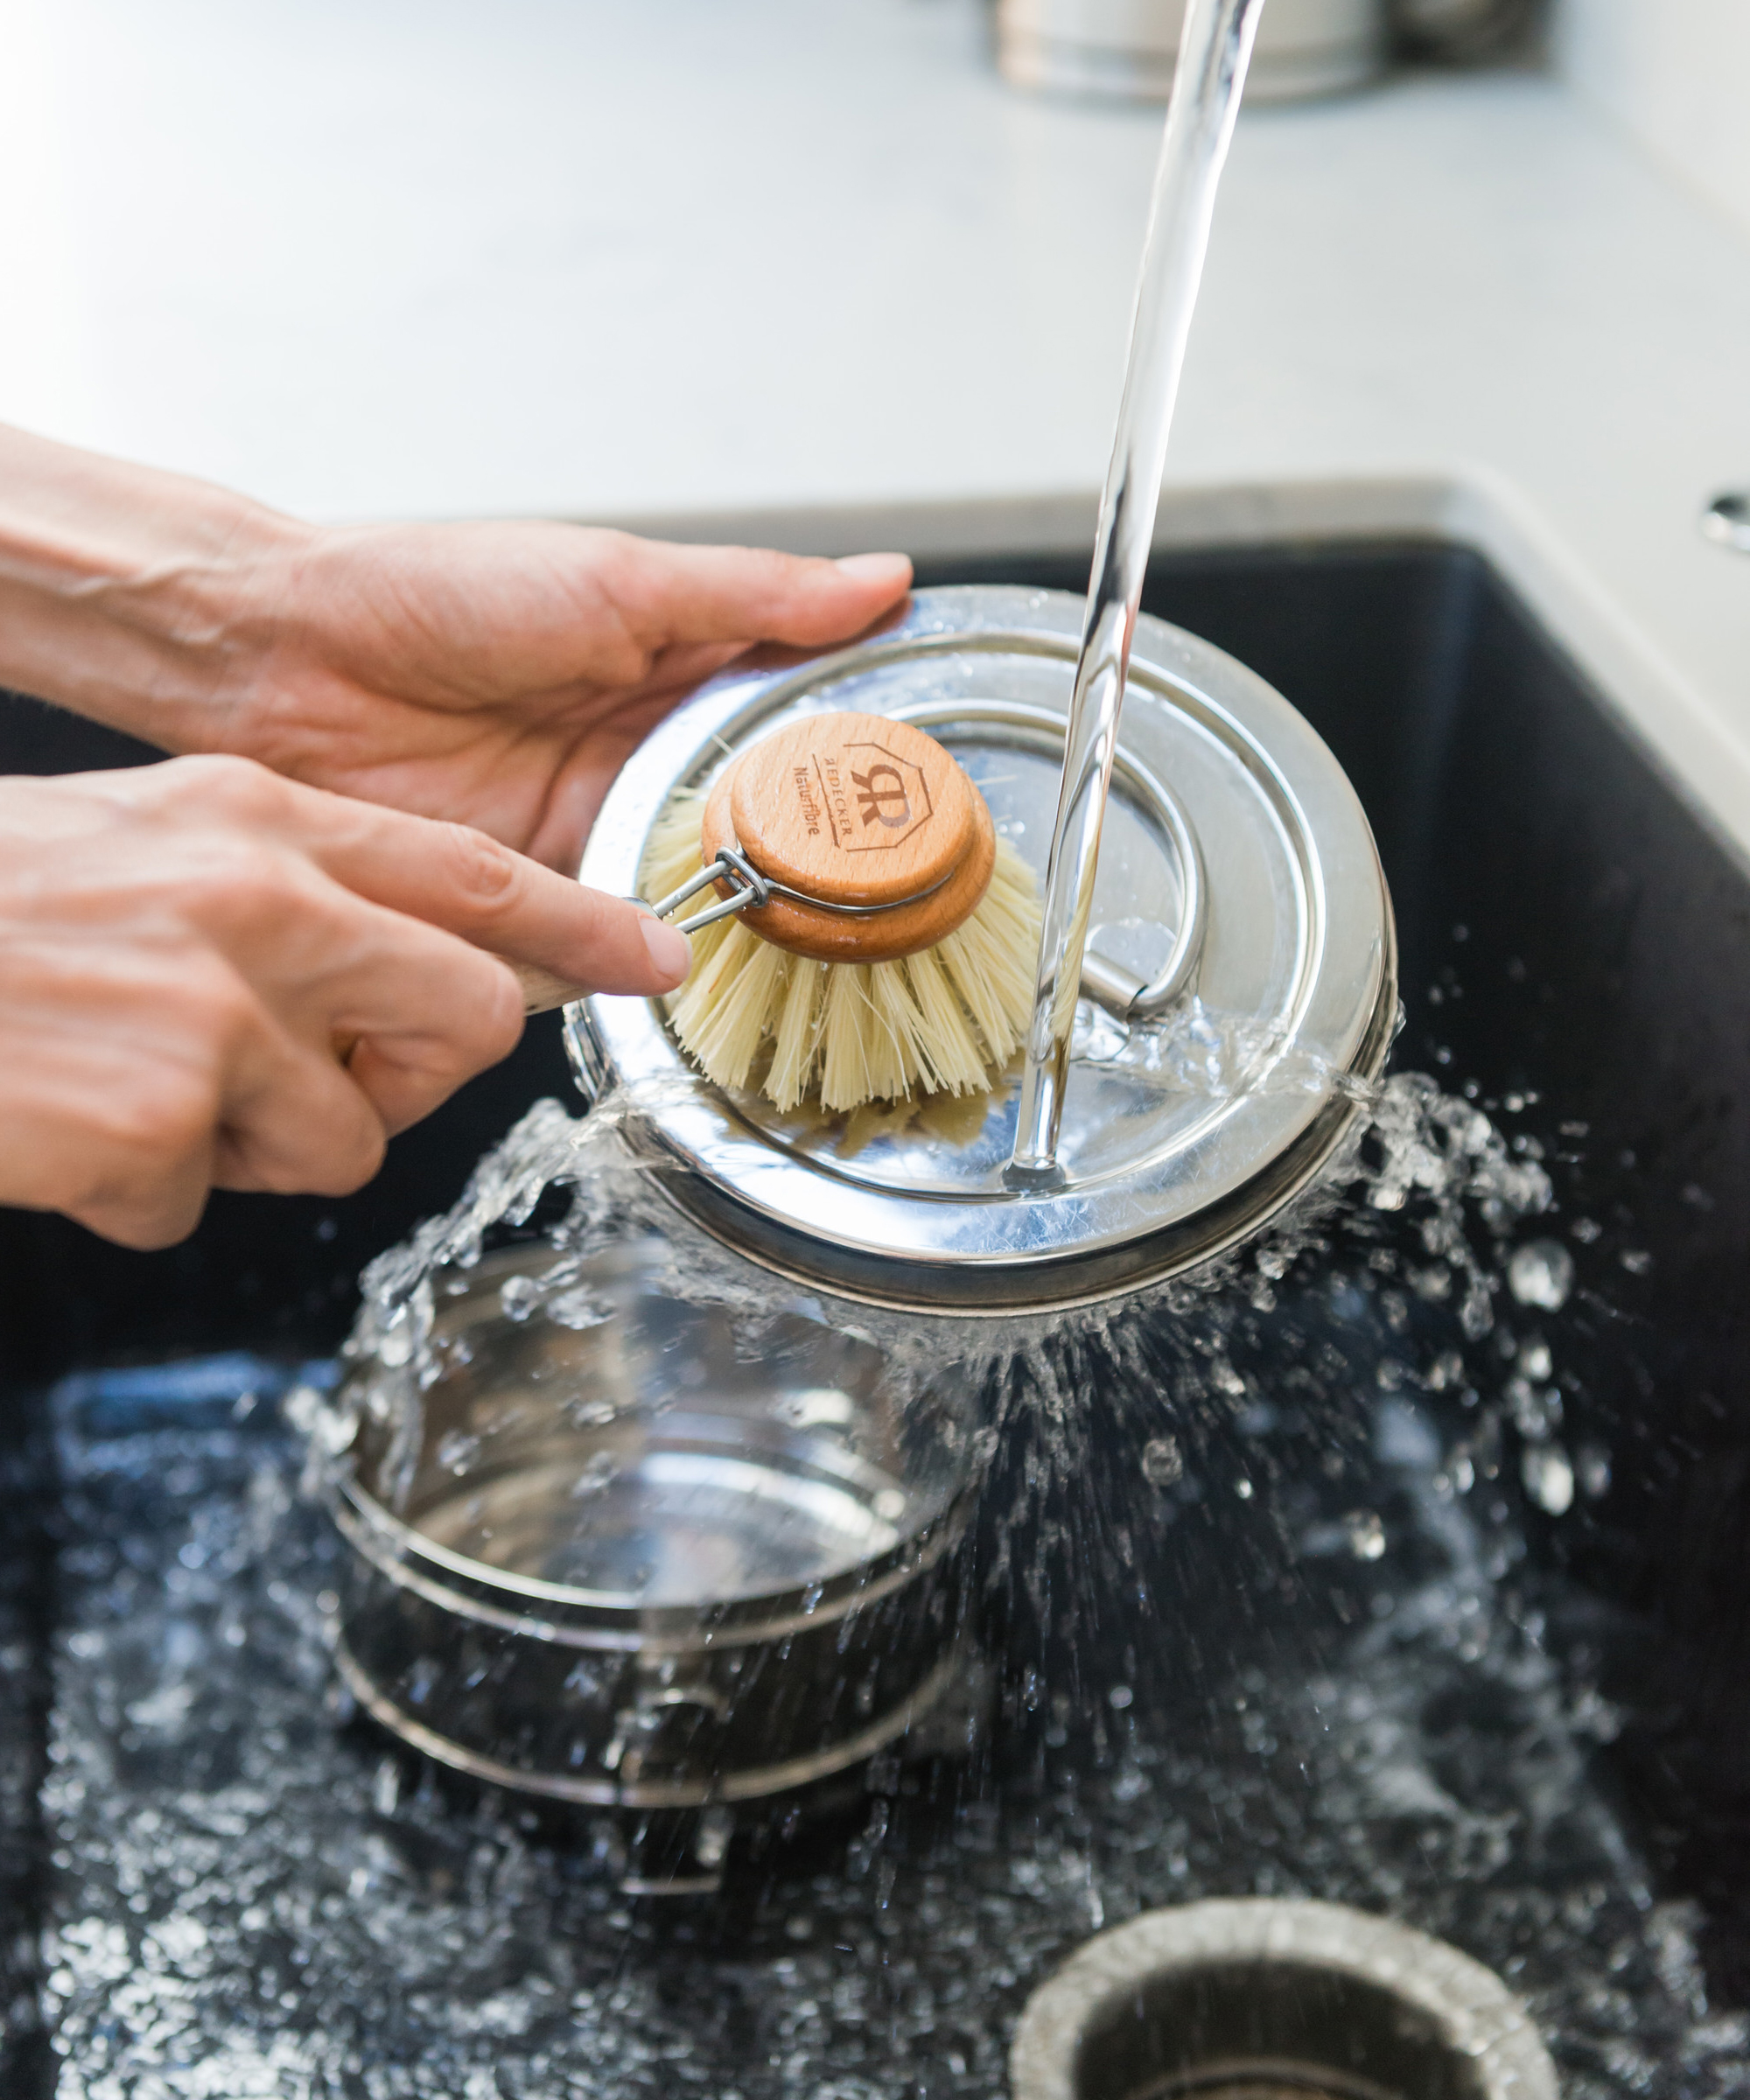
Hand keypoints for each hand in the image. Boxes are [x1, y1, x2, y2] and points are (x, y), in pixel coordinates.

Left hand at [0, 424, 913, 871]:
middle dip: (801, 862)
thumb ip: (753, 597)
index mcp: (671, 674)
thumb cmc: (436, 592)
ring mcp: (585, 830)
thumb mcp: (620, 580)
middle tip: (867, 893)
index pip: (790, 727)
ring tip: (786, 937)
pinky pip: (599, 937)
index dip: (851, 763)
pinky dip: (633, 955)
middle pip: (749, 826)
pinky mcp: (528, 891)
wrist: (286, 659)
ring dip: (724, 914)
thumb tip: (882, 579)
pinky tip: (675, 964)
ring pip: (685, 891)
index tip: (920, 798)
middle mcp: (636, 758)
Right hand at [0, 755, 688, 1247]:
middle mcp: (254, 902)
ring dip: (249, 1141)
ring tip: (131, 1081)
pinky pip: (205, 1199)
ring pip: (341, 1138)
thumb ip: (291, 890)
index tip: (655, 957)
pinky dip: (140, 1187)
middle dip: (413, 1072)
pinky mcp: (152, 1119)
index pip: (471, 873)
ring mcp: (209, 1014)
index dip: (582, 924)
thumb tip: (405, 967)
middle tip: (319, 1073)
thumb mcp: (148, 843)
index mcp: (253, 819)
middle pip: (461, 1020)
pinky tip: (65, 1125)